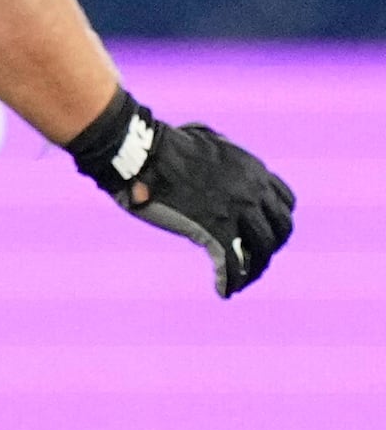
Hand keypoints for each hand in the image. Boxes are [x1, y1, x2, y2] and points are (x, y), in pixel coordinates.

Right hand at [67, 91, 294, 297]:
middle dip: (269, 247)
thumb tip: (212, 150)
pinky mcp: (214, 231)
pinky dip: (230, 281)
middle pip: (280, 229)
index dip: (276, 220)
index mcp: (254, 170)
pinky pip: (232, 264)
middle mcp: (253, 193)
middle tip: (255, 260)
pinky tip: (223, 290)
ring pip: (260, 250)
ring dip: (253, 269)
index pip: (286, 202)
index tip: (263, 231)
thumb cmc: (162, 144)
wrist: (143, 153)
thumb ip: (220, 151)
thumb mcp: (204, 139)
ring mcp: (236, 213)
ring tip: (240, 281)